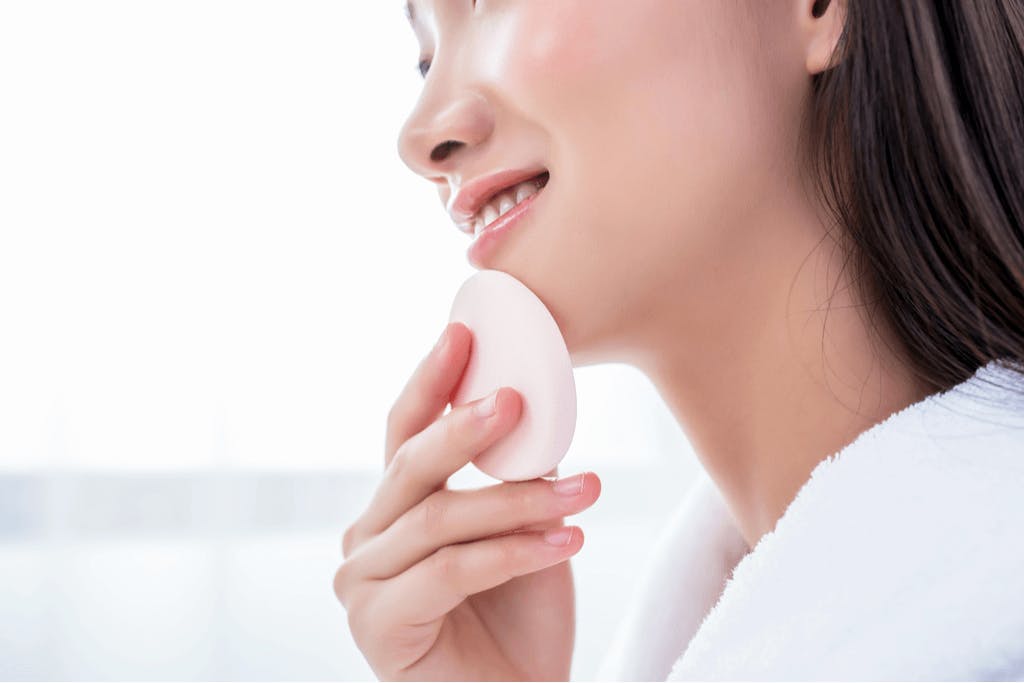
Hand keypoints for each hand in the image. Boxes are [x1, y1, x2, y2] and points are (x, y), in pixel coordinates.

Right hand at [333, 321, 600, 680]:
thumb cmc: (517, 617)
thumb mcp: (521, 527)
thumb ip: (512, 472)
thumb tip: (533, 404)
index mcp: (393, 508)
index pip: (404, 432)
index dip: (431, 381)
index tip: (462, 333)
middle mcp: (368, 538)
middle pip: (411, 467)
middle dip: (466, 428)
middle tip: (515, 401)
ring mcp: (363, 583)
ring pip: (441, 520)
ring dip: (517, 501)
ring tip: (584, 492)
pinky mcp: (378, 626)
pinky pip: (452, 571)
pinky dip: (514, 552)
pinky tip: (567, 541)